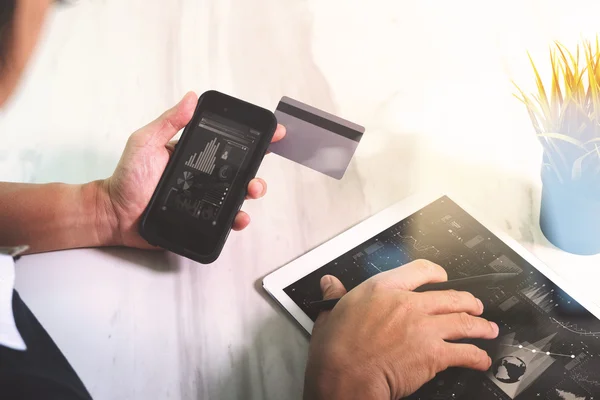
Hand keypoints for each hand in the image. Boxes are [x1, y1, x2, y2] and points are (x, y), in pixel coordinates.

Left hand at [100, 92, 285, 248]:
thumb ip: (168, 122)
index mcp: (195, 155)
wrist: (115, 214)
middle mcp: (203, 176)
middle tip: (257, 172)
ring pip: (238, 195)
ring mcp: (203, 198)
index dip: (253, 139)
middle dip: (257, 169)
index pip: (228, 144)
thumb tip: (190, 98)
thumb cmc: (128, 177)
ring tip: (251, 191)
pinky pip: (225, 219)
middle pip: (240, 170)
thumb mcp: (145, 142)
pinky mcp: (201, 219)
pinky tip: (239, 217)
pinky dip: (238, 219)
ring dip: (252, 191)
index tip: (273, 133)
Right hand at [303, 260, 498, 399]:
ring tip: (488, 329)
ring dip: (480, 326)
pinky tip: (481, 359)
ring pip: (463, 321)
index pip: (418, 270)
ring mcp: (423, 327)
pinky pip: (465, 352)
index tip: (442, 277)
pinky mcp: (434, 353)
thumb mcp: (330, 314)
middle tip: (474, 306)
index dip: (436, 273)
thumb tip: (330, 284)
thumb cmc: (335, 351)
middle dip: (467, 301)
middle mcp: (406, 303)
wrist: (345, 377)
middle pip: (449, 296)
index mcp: (381, 289)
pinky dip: (477, 356)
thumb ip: (335, 296)